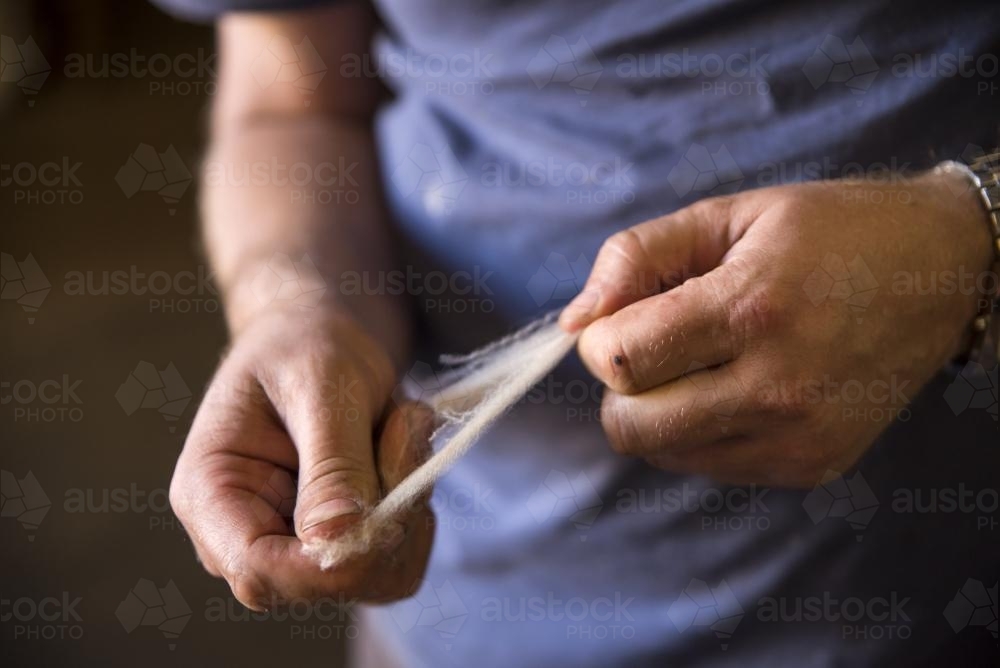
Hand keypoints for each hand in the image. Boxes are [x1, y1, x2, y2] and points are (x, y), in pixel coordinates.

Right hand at [170, 307, 434, 607]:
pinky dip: (419, 508)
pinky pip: (399, 561)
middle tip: (406, 425)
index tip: (392, 500)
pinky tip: (405, 450)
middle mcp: (247, 534)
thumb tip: (335, 544)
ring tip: (401, 425)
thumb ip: (331, 464)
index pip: (258, 571)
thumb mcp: (323, 383)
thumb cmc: (309, 340)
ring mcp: (295, 546)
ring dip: (409, 502)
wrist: (327, 327)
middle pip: (323, 581)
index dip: (330, 559)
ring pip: (374, 574)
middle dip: (384, 513)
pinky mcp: (341, 545)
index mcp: (211, 493)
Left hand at [562, 170, 993, 486]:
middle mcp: (777, 387)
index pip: (621, 361)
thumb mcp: (729, 215)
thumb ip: (636, 257)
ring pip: (663, 452)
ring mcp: (798, 437)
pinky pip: (709, 464)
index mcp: (752, 309)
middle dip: (622, 383)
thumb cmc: (828, 232)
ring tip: (705, 360)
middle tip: (660, 342)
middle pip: (630, 425)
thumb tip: (573, 322)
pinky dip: (700, 430)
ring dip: (658, 409)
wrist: (942, 273)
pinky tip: (740, 385)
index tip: (628, 314)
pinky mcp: (812, 466)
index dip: (601, 339)